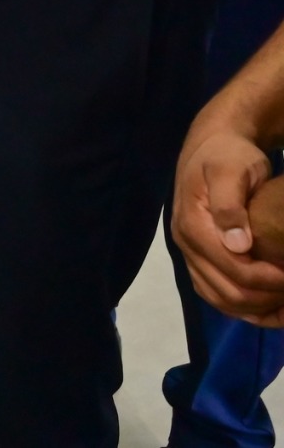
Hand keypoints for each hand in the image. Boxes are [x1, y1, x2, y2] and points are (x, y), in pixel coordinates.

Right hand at [175, 120, 283, 325]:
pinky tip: (271, 310)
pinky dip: (246, 309)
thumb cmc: (228, 156)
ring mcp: (191, 254)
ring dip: (256, 310)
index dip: (267, 280)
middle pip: (226, 291)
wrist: (215, 146)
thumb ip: (229, 205)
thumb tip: (237, 245)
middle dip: (266, 298)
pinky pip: (218, 295)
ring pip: (221, 300)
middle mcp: (186, 245)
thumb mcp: (230, 170)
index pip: (231, 268)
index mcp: (192, 225)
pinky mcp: (200, 258)